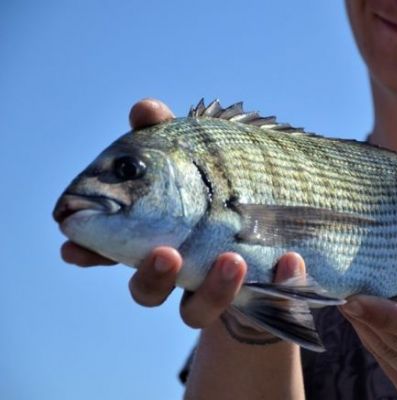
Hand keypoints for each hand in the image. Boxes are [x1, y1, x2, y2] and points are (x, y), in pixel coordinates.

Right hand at [59, 99, 304, 332]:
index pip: (114, 251)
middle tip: (166, 254)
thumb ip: (168, 135)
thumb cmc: (221, 190)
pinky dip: (283, 281)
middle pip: (149, 290)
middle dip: (152, 276)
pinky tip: (292, 258)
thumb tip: (144, 108)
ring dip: (216, 287)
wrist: (273, 234)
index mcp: (156, 238)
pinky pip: (271, 300)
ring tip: (234, 260)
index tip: (74, 250)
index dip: (93, 251)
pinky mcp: (261, 297)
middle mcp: (181, 272)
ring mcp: (217, 290)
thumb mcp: (196, 156)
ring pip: (200, 310)